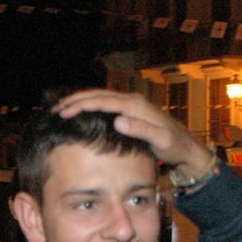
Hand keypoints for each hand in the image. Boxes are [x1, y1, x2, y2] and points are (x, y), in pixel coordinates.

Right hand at [53, 89, 214, 177]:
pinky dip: (90, 106)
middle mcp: (132, 101)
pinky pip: (106, 104)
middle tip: (55, 109)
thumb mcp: (160, 141)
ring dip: (81, 102)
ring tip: (62, 109)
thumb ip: (141, 130)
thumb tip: (117, 120)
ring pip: (100, 97)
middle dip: (75, 100)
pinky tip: (81, 113)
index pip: (102, 101)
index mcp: (135, 106)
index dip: (81, 105)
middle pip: (98, 95)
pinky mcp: (131, 111)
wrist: (185, 147)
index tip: (63, 113)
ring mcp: (131, 105)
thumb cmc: (173, 146)